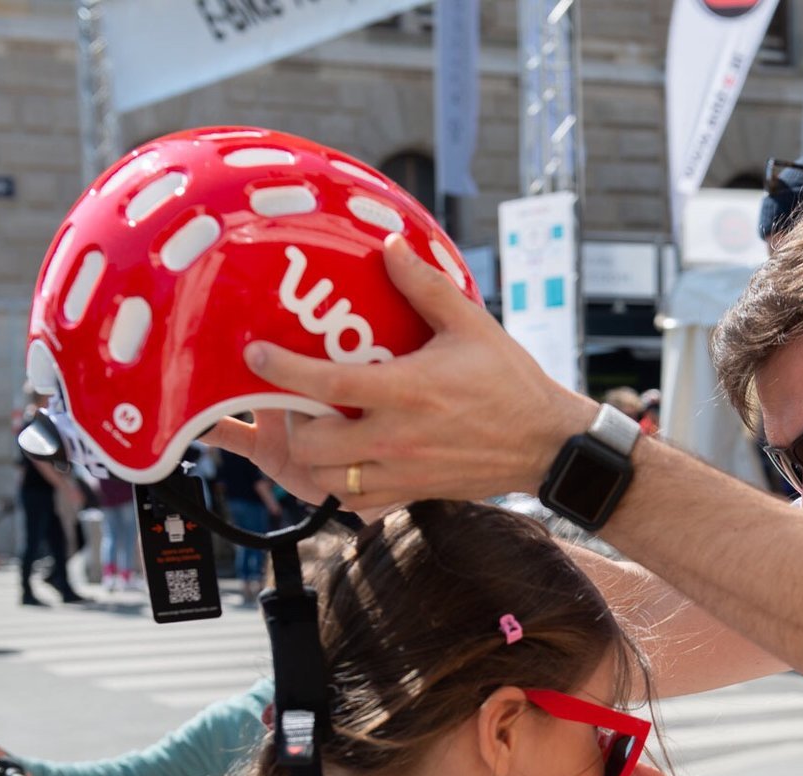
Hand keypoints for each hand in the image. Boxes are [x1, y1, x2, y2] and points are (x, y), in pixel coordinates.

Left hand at [212, 235, 595, 514]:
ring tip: (319, 432)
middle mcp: (397, 438)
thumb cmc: (510, 382)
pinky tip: (347, 460)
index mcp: (406, 390)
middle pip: (311, 445)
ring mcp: (403, 472)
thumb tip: (390, 245)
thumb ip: (424, 286)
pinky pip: (356, 501)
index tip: (255, 354)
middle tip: (297, 403)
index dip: (281, 369)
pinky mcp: (413, 493)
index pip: (325, 384)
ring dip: (313, 458)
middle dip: (292, 425)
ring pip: (327, 480)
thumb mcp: (471, 325)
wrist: (547, 443)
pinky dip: (341, 484)